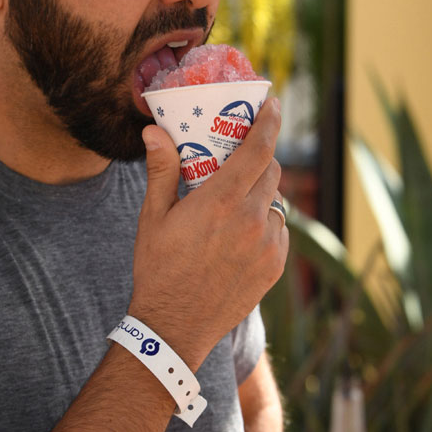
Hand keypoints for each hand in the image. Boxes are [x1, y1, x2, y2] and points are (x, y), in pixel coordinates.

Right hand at [129, 98, 287, 368]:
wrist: (174, 327)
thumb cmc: (158, 268)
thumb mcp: (153, 217)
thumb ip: (162, 170)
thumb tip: (153, 130)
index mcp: (221, 201)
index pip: (259, 149)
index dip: (269, 121)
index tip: (272, 104)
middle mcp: (251, 220)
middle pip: (271, 171)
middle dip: (259, 158)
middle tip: (239, 158)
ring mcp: (267, 245)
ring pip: (275, 203)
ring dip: (260, 196)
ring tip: (234, 205)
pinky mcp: (274, 267)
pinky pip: (278, 233)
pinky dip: (264, 226)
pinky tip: (240, 236)